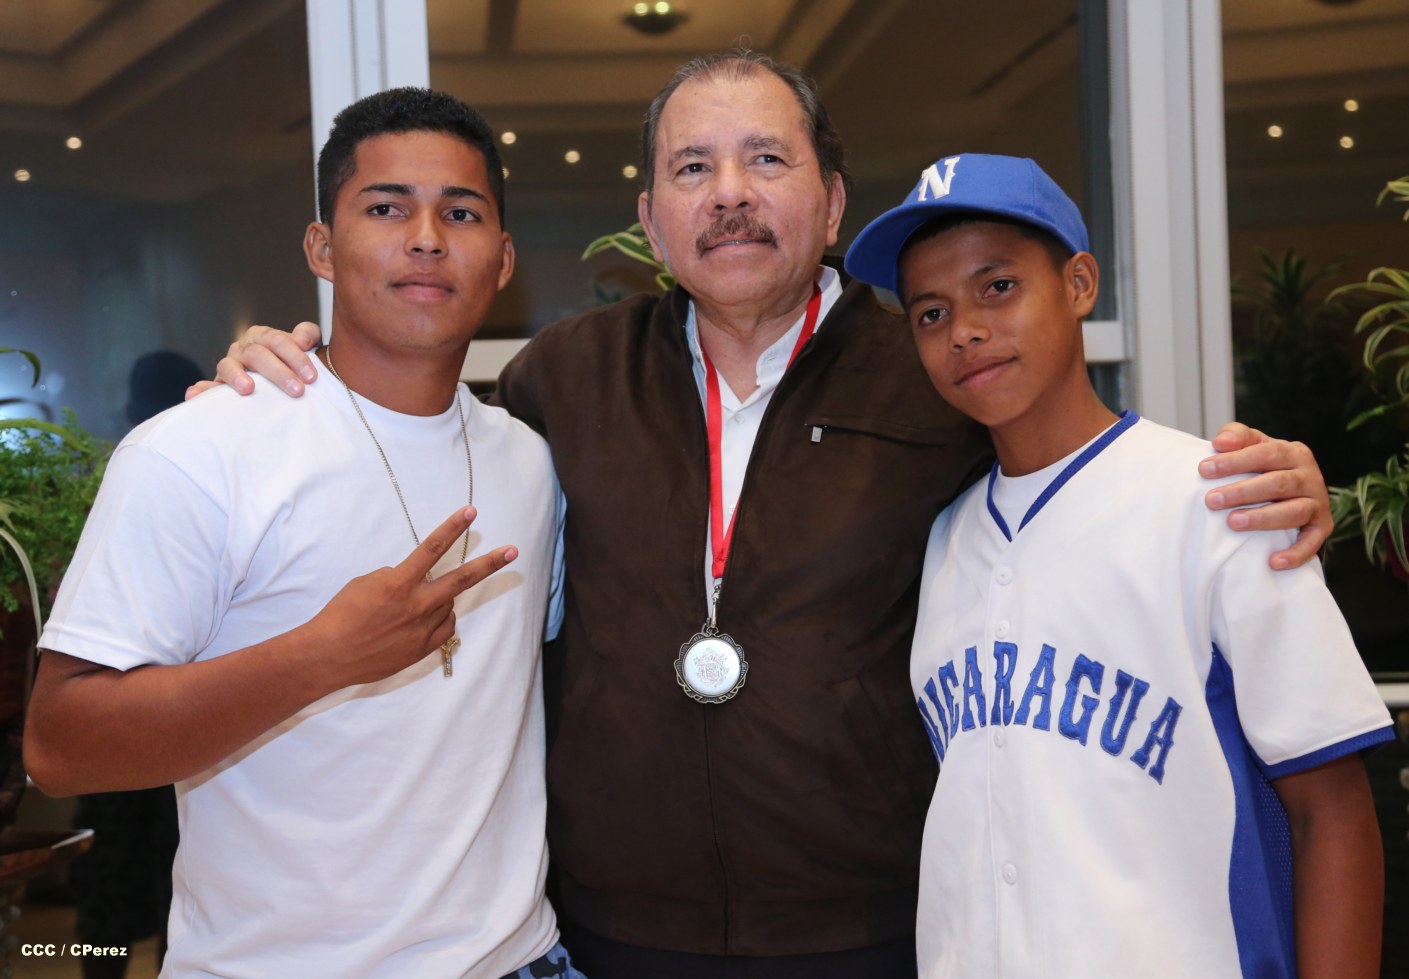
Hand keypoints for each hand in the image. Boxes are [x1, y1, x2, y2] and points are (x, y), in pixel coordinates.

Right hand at [184, 322, 322, 400]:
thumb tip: (302, 340)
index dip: (296, 357)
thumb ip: (307, 335)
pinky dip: (199, 390)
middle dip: (279, 373)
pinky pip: (206, 387)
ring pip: (228, 366)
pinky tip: (194, 395)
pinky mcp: (218, 386)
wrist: (282, 382)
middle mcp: (243, 348)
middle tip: (297, 391)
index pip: (277, 341)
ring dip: (237, 377)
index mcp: (263, 336)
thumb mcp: (305, 346)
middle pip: (258, 355)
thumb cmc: (294, 364)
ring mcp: (228, 366)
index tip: (312, 377)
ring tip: (248, 389)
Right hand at [304, 506, 516, 688]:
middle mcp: (417, 605)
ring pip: (448, 603)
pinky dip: (438, 619)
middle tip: (512, 551)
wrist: (329, 656)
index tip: (471, 512)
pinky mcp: (424, 649)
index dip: (452, 528)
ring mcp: (423, 629)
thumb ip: (398, 578)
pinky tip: (419, 622)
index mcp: (399, 584)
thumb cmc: (342, 615)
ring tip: (410, 606)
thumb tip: (417, 580)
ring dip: (439, 597)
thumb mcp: (367, 583)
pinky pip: (445, 626)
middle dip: (490, 563)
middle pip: (462, 579)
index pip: (431, 548)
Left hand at [1199, 423, 1329, 569]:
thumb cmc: (1261, 465)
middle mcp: (1310, 476)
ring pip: (1294, 511)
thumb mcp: (1251, 445)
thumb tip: (1220, 443)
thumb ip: (1236, 436)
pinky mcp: (1322, 526)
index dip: (1235, 461)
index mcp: (1293, 452)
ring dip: (1263, 518)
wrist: (1288, 490)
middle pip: (1279, 483)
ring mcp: (1318, 502)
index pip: (1265, 453)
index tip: (1204, 470)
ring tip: (1233, 522)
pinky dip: (1295, 553)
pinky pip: (1312, 542)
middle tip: (1211, 500)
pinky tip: (1272, 562)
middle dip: (1243, 492)